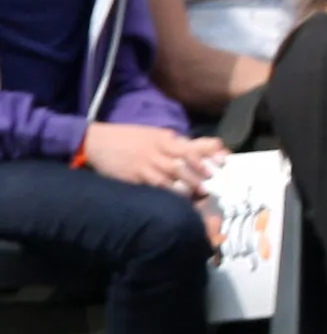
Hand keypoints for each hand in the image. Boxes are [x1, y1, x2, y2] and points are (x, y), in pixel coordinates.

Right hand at [79, 121, 222, 198]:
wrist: (94, 142)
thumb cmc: (127, 138)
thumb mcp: (152, 135)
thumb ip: (174, 143)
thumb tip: (199, 151)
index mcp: (164, 138)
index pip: (192, 144)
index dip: (210, 151)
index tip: (225, 159)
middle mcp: (158, 150)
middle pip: (186, 158)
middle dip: (202, 170)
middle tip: (215, 180)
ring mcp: (146, 163)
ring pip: (173, 174)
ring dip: (190, 183)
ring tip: (202, 193)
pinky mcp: (135, 176)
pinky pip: (156, 185)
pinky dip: (169, 192)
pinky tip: (179, 199)